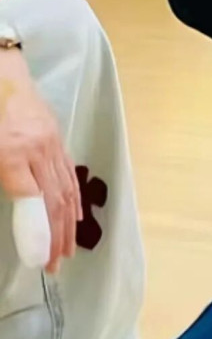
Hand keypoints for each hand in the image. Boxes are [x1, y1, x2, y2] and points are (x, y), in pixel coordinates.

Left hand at [0, 50, 81, 272]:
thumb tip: (19, 205)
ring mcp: (51, 144)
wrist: (2, 73)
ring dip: (68, 224)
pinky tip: (76, 217)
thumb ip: (1, 178)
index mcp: (12, 154)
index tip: (41, 260)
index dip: (39, 233)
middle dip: (57, 236)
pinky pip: (69, 173)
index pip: (32, 201)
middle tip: (56, 265)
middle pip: (53, 200)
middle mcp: (37, 151)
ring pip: (65, 189)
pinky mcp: (57, 138)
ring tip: (68, 250)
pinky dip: (74, 199)